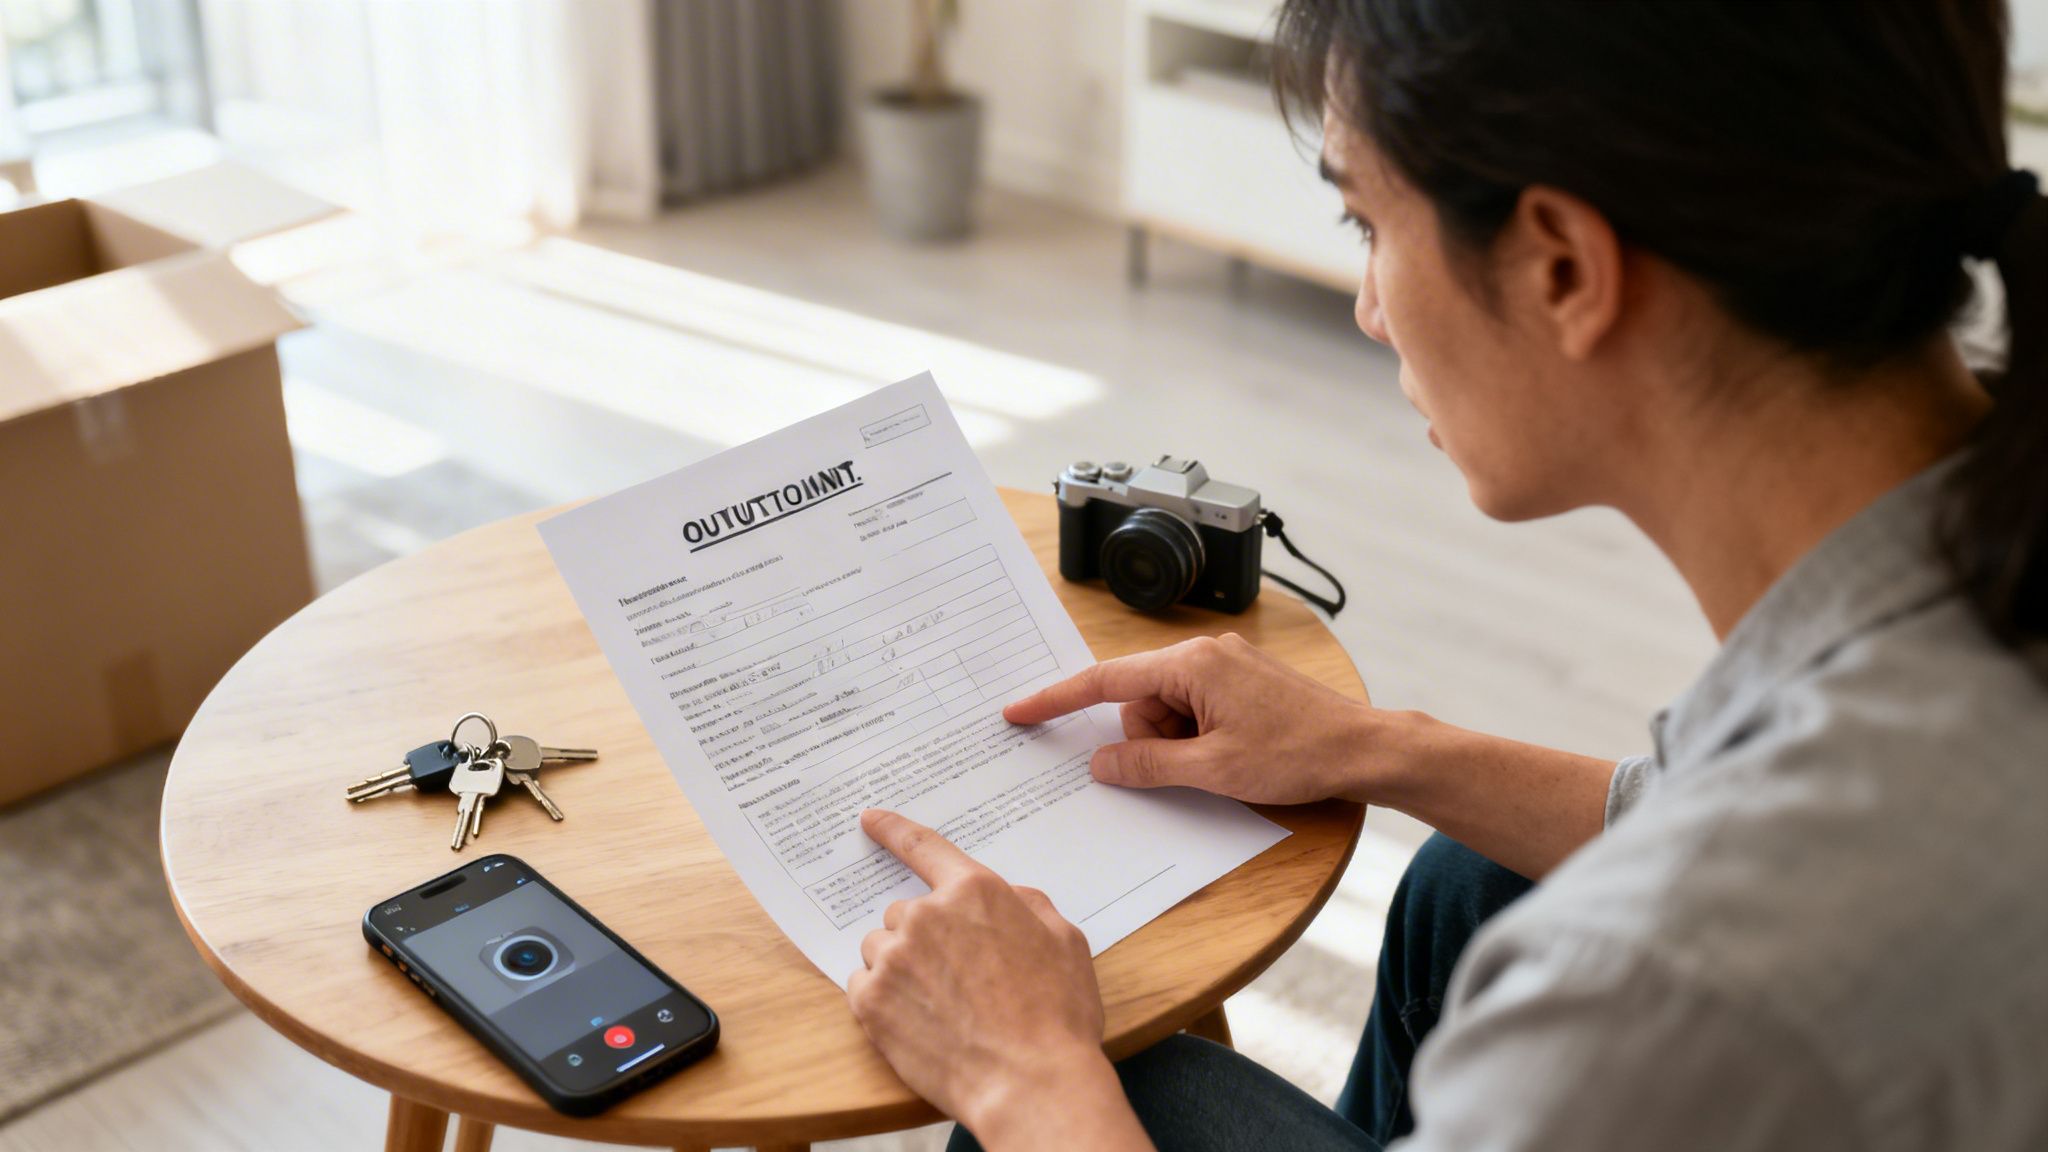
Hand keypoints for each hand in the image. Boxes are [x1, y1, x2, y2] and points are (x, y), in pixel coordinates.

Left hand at [847, 809, 1125, 1139]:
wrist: (1031, 1082)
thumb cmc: (1057, 1016)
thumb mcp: (1065, 941)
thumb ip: (1027, 905)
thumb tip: (1006, 898)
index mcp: (975, 891)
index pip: (923, 846)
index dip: (893, 829)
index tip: (869, 819)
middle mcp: (926, 915)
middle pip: (905, 913)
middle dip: (925, 937)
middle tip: (958, 977)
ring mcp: (894, 958)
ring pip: (883, 949)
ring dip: (902, 968)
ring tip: (941, 1006)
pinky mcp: (871, 1002)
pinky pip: (864, 986)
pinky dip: (884, 1000)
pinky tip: (919, 1022)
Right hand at [1003, 633, 1374, 804]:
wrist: (1364, 748)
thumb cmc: (1299, 753)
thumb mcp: (1213, 770)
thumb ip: (1148, 765)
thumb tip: (1101, 764)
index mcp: (1191, 664)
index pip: (1105, 680)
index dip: (1058, 699)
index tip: (1020, 711)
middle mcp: (1205, 653)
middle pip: (1138, 702)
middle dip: (1149, 741)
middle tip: (1193, 766)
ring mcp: (1225, 666)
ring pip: (1166, 711)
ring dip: (1178, 744)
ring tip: (1225, 762)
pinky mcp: (1241, 683)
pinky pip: (1193, 710)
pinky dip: (1197, 738)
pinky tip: (1231, 755)